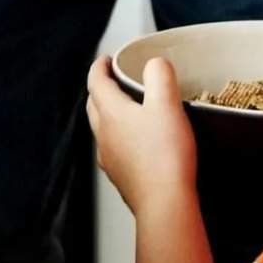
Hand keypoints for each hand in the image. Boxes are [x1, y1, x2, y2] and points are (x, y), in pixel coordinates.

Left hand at [87, 55, 198, 214]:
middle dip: (102, 89)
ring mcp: (110, 158)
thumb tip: (153, 63)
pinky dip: (120, 138)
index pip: (96, 82)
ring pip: (102, 129)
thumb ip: (159, 76)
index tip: (106, 59)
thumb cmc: (165, 155)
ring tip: (128, 110)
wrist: (164, 203)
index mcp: (111, 113)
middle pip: (94, 105)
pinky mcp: (121, 177)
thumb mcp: (167, 104)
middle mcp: (104, 135)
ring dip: (109, 115)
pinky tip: (136, 143)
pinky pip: (114, 150)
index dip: (100, 66)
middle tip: (116, 80)